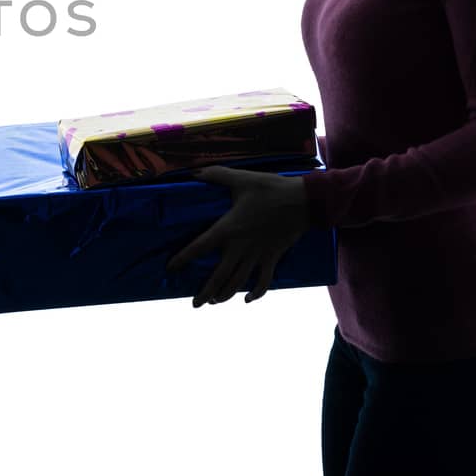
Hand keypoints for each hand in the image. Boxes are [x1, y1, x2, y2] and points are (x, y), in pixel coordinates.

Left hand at [165, 167, 310, 307]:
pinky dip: (256, 293)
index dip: (183, 258)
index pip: (199, 247)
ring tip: (214, 302)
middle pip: (219, 276)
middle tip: (195, 304)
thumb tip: (195, 172)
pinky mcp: (272, 257)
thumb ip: (216, 175)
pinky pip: (264, 281)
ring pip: (238, 282)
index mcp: (228, 229)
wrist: (303, 201)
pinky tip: (247, 299)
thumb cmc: (270, 189)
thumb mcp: (241, 179)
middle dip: (206, 292)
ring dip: (225, 294)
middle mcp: (240, 247)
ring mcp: (257, 255)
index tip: (171, 268)